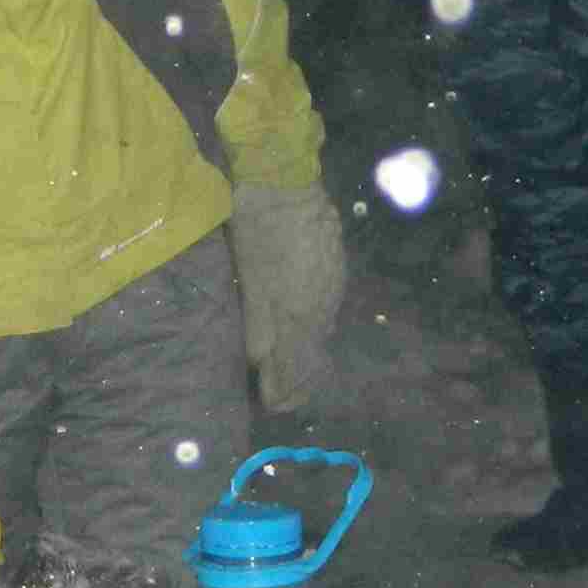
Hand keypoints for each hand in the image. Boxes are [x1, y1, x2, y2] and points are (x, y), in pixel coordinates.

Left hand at [228, 182, 347, 416]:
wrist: (287, 181)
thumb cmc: (259, 231)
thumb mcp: (251, 280)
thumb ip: (258, 325)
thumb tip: (262, 363)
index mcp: (300, 314)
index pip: (297, 367)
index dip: (285, 391)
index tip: (271, 406)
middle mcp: (324, 307)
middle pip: (313, 355)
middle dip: (297, 380)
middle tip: (281, 396)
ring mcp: (334, 288)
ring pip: (321, 333)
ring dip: (305, 355)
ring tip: (290, 370)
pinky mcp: (336, 269)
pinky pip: (326, 312)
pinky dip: (312, 329)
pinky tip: (302, 329)